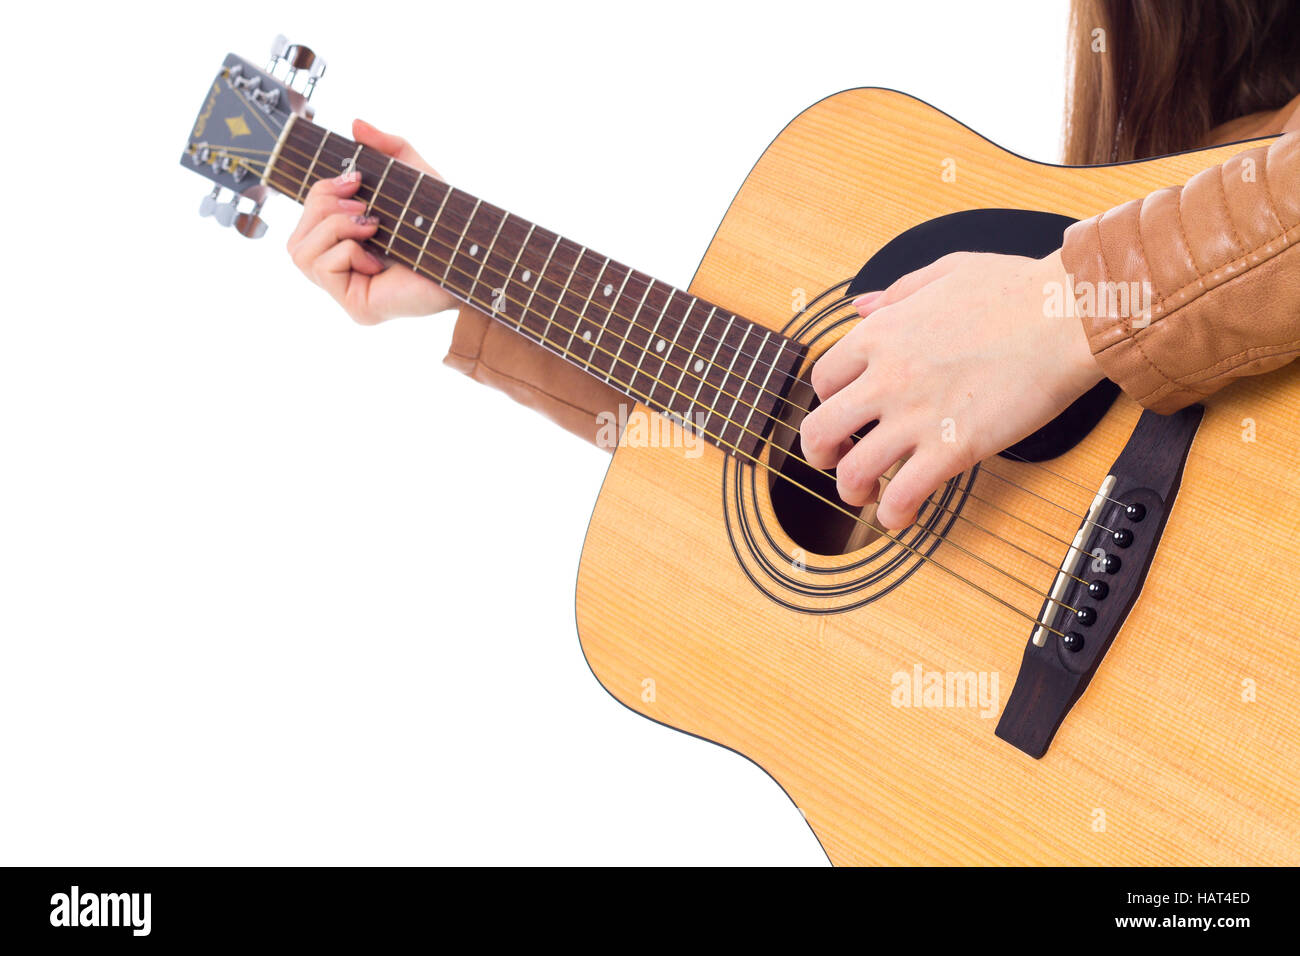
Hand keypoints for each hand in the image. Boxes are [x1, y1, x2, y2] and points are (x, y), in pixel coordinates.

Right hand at [285, 119, 456, 324]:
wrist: (473, 258)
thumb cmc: (447, 224)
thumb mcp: (414, 176)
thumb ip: (388, 147)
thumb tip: (355, 123)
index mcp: (347, 246)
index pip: (306, 222)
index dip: (319, 193)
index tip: (354, 179)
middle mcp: (342, 273)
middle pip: (295, 237)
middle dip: (324, 207)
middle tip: (365, 207)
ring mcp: (347, 294)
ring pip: (300, 252)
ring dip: (334, 227)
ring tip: (372, 227)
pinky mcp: (357, 308)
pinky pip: (323, 268)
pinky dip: (347, 250)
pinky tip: (377, 258)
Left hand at [798, 250, 1103, 530]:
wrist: (1069, 316)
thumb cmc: (1019, 291)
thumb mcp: (945, 272)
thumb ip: (896, 293)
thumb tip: (859, 307)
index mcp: (881, 335)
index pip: (823, 379)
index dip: (828, 402)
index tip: (846, 412)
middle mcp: (887, 378)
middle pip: (819, 430)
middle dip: (819, 455)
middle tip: (837, 461)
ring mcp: (917, 416)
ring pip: (852, 471)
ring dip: (852, 491)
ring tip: (868, 494)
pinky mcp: (953, 449)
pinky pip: (903, 496)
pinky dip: (894, 515)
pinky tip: (902, 516)